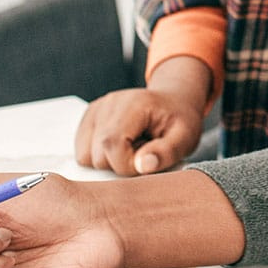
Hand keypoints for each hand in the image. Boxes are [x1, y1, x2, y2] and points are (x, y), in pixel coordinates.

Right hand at [75, 58, 208, 174]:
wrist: (174, 101)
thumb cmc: (180, 121)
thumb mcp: (185, 138)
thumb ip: (166, 152)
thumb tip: (143, 166)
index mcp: (133, 104)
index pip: (112, 145)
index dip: (127, 165)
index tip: (146, 162)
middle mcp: (109, 103)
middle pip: (97, 154)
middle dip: (120, 164)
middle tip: (143, 152)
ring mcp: (96, 109)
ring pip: (85, 156)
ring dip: (109, 161)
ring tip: (132, 148)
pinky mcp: (89, 118)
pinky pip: (82, 152)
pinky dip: (99, 156)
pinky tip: (121, 146)